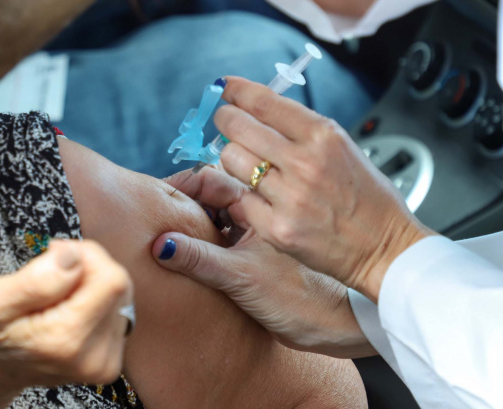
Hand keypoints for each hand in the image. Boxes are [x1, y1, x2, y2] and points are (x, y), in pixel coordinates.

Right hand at [0, 240, 132, 407]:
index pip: (111, 278)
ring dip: (89, 285)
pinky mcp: (108, 360)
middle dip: (87, 268)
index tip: (55, 257)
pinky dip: (92, 301)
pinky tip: (66, 309)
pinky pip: (115, 311)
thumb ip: (38, 278)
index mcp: (67, 340)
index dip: (86, 256)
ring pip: (118, 296)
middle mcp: (93, 356)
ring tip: (54, 297)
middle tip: (50, 274)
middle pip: (118, 285)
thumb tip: (74, 256)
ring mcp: (103, 361)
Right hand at [161, 167, 374, 357]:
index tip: (155, 199)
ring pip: (217, 215)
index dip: (181, 187)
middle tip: (155, 220)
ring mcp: (261, 231)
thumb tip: (161, 245)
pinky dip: (206, 241)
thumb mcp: (244, 279)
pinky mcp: (261, 252)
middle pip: (210, 194)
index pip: (209, 179)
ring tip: (168, 239)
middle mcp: (261, 211)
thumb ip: (201, 260)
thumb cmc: (308, 300)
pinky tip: (192, 257)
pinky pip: (225, 237)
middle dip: (182, 202)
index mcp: (260, 205)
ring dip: (193, 223)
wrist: (347, 323)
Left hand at [214, 77, 433, 301]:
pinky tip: (264, 200)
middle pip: (238, 127)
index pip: (264, 102)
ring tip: (249, 165)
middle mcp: (305, 163)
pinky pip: (241, 200)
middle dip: (226, 119)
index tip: (226, 87)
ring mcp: (289, 198)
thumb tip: (257, 107)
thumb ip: (301, 128)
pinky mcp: (277, 229)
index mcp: (323, 136)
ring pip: (231, 161)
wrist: (385, 248)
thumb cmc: (367, 198)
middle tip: (226, 122)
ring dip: (234, 159)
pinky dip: (247, 198)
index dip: (237, 91)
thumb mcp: (342, 147)